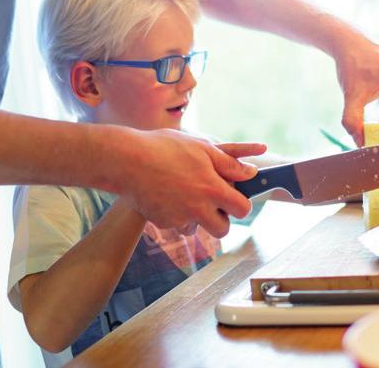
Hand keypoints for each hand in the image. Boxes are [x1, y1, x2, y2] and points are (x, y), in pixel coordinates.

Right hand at [112, 128, 266, 237]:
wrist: (127, 160)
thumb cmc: (164, 148)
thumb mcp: (201, 148)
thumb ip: (229, 163)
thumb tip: (251, 172)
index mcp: (213, 189)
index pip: (242, 209)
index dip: (241, 203)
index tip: (234, 196)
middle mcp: (198, 208)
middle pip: (222, 229)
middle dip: (220, 218)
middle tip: (212, 202)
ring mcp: (179, 218)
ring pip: (197, 228)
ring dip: (196, 217)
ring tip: (185, 193)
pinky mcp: (162, 223)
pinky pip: (176, 224)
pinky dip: (175, 214)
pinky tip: (166, 194)